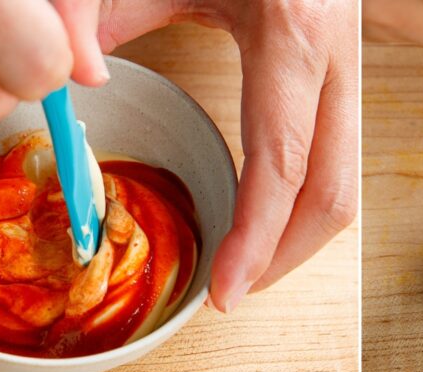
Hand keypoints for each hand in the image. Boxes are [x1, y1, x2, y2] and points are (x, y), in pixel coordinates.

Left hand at [96, 0, 358, 311]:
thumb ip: (95, 11)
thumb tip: (73, 78)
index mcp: (293, 27)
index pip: (284, 160)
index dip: (258, 236)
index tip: (223, 290)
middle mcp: (335, 54)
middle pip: (336, 189)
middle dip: (287, 255)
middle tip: (230, 292)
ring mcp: (349, 64)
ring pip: (347, 180)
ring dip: (298, 234)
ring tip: (242, 263)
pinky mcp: (342, 72)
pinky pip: (337, 155)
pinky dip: (301, 199)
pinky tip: (259, 212)